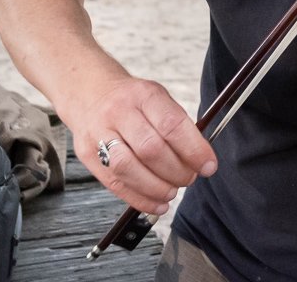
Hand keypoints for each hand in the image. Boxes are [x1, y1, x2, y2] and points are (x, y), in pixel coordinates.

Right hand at [67, 75, 216, 215]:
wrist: (90, 92)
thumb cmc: (132, 99)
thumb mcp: (157, 97)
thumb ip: (177, 124)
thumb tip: (200, 158)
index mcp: (144, 95)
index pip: (172, 124)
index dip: (194, 149)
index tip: (208, 166)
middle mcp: (120, 113)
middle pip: (150, 149)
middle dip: (176, 171)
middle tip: (189, 178)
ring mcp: (100, 134)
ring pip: (128, 169)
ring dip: (156, 187)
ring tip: (172, 191)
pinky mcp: (87, 156)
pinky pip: (114, 184)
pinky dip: (139, 199)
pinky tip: (157, 203)